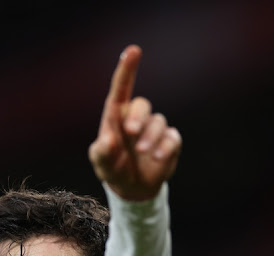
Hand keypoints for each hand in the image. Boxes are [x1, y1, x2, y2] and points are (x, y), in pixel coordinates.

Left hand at [88, 45, 181, 200]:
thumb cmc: (112, 169)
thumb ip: (101, 153)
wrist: (132, 188)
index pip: (121, 89)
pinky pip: (172, 138)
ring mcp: (154, 129)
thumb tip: (106, 140)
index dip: (127, 69)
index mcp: (117, 117)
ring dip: (151, 137)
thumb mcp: (101, 164)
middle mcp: (137, 119)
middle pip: (142, 104)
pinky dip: (165, 148)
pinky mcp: (170, 142)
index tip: (133, 50)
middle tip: (130, 132)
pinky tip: (156, 158)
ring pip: (158, 122)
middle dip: (138, 116)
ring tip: (143, 152)